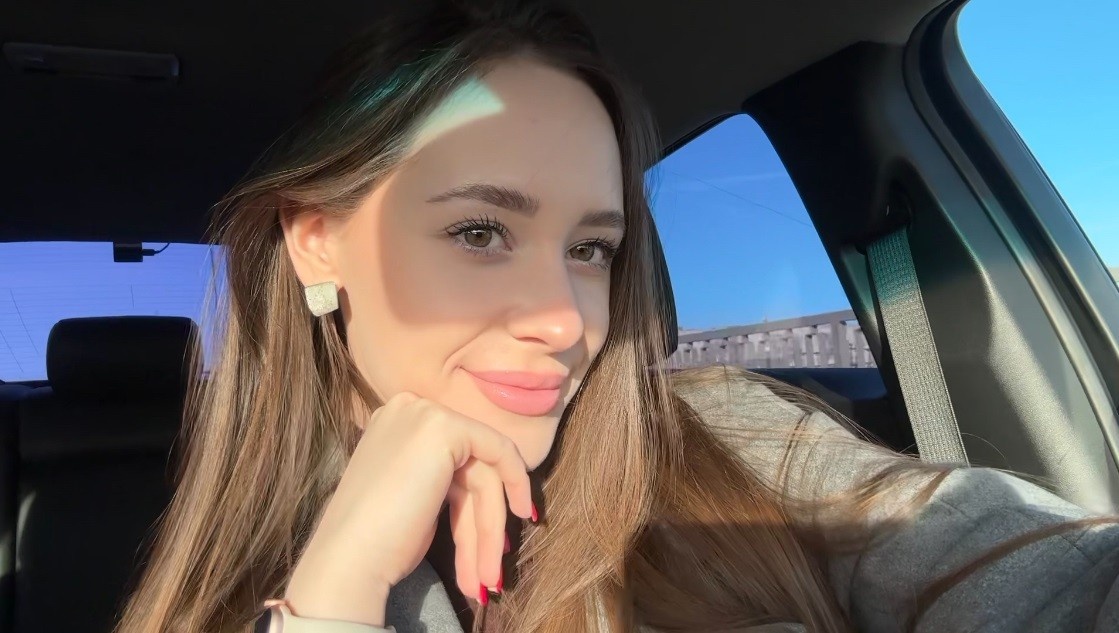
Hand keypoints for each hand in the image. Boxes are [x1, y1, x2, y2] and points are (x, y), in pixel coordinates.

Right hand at [283, 392, 534, 625]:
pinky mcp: (444, 427)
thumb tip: (493, 495)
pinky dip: (515, 485)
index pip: (452, 463)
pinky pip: (499, 451)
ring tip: (488, 580)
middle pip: (468, 469)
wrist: (349, 559)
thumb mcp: (417, 503)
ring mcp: (424, 415)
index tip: (493, 545)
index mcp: (395, 427)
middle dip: (483, 525)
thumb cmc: (377, 545)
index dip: (477, 504)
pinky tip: (521, 518)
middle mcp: (407, 410)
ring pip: (482, 472)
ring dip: (489, 530)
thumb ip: (447, 485)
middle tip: (489, 577)